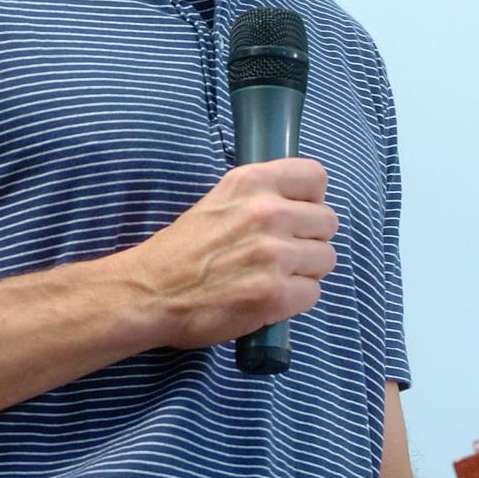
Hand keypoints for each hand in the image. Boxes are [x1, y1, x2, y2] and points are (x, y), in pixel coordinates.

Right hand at [116, 158, 337, 349]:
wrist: (150, 292)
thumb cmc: (182, 250)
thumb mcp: (220, 200)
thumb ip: (260, 196)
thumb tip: (303, 204)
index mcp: (251, 182)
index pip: (315, 177)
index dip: (311, 199)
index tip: (298, 214)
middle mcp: (267, 212)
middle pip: (328, 222)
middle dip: (310, 239)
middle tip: (283, 253)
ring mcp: (273, 254)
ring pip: (325, 259)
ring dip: (305, 271)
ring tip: (274, 276)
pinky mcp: (275, 294)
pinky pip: (313, 293)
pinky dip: (295, 300)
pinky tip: (269, 298)